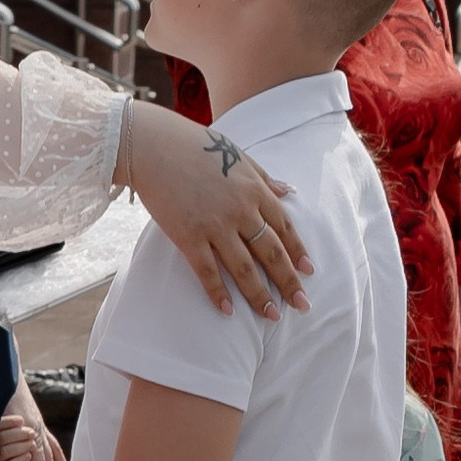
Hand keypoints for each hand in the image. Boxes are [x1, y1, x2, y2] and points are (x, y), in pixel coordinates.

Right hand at [123, 103, 310, 318]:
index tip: (309, 272)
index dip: (297, 252)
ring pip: (244, 268)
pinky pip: (207, 271)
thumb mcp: (237, 154)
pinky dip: (218, 293)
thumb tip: (287, 191)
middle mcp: (240, 210)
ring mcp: (214, 225)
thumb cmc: (194, 145)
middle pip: (271, 253)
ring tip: (272, 316)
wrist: (151, 145)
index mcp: (254, 189)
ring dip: (260, 295)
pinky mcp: (187, 236)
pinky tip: (228, 311)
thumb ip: (263, 176)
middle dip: (289, 282)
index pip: (283, 227)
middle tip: (303, 306)